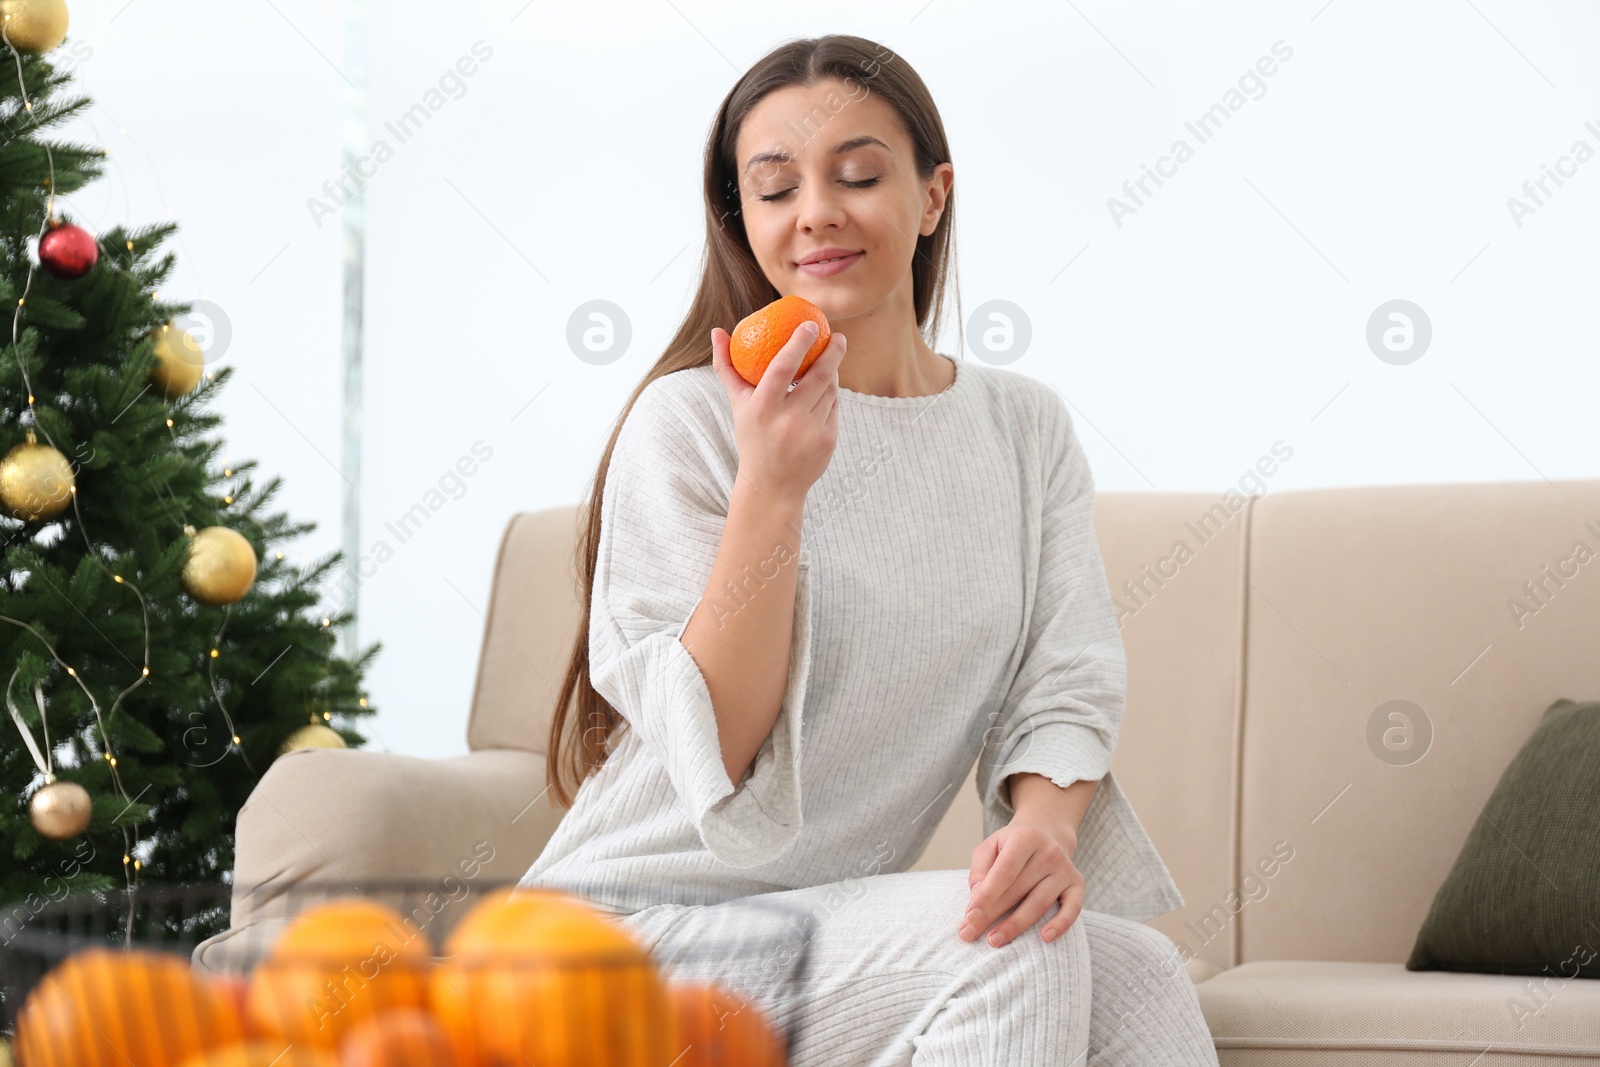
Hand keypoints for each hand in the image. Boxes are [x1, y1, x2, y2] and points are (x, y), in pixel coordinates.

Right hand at [710, 321, 846, 502]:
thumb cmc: (752, 436)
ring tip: (833, 356)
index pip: (783, 368)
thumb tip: (717, 331)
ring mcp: (810, 432)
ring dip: (834, 371)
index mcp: (762, 409)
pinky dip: (833, 395)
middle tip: (837, 336)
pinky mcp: (828, 442)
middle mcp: (787, 421)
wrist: (773, 484)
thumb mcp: (737, 405)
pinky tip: (831, 385)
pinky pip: (835, 408)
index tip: (811, 325)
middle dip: (832, 352)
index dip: (799, 343)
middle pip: (817, 377)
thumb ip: (727, 367)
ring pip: (830, 391)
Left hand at [960, 816, 1085, 947]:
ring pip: (1039, 903)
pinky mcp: (1077, 884)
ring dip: (1016, 925)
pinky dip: (1061, 924)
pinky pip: (1072, 908)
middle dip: (992, 915)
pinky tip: (1045, 938)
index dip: (986, 896)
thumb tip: (977, 896)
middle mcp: (1048, 852)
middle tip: (970, 934)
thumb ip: (980, 869)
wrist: (1046, 834)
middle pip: (1018, 890)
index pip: (1003, 872)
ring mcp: (1065, 868)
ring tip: (994, 941)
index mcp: (1024, 838)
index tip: (969, 917)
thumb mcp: (990, 847)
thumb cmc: (1011, 846)